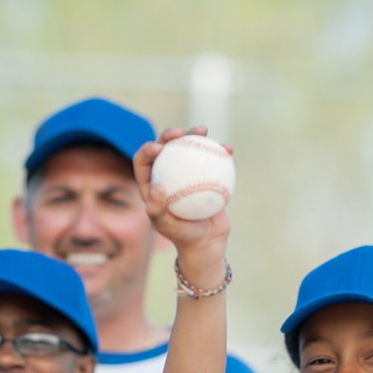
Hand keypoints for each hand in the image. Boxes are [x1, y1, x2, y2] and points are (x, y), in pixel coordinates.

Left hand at [133, 125, 230, 263]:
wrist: (206, 242)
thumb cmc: (183, 236)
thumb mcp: (167, 227)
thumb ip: (157, 210)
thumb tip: (156, 188)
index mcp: (152, 183)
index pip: (144, 161)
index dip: (147, 149)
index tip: (160, 147)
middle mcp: (167, 174)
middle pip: (166, 148)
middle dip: (170, 135)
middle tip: (181, 133)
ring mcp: (187, 173)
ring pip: (189, 149)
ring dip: (194, 134)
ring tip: (203, 130)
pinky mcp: (206, 175)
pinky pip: (212, 160)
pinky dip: (220, 152)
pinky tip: (228, 149)